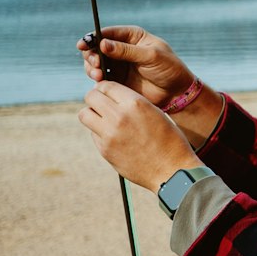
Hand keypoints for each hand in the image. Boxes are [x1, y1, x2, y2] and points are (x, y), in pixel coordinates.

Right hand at [76, 25, 192, 105]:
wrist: (176, 93)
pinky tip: (100, 82)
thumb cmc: (169, 69)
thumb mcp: (150, 56)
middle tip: (94, 63)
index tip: (84, 44)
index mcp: (132, 36)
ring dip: (91, 67)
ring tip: (98, 74)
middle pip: (97, 47)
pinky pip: (101, 77)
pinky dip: (97, 78)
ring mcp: (118, 65)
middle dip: (91, 54)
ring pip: (96, 62)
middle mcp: (122, 48)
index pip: (108, 33)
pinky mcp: (117, 80)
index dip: (93, 37)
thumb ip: (126, 51)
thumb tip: (103, 44)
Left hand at [78, 81, 197, 191]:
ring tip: (102, 119)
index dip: (105, 88)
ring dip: (91, 114)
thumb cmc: (168, 140)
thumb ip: (132, 102)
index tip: (107, 93)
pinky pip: (93, 134)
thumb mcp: (154, 112)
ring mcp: (110, 134)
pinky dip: (99, 133)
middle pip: (91, 96)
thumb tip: (110, 98)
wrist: (172, 170)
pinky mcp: (105, 150)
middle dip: (95, 98)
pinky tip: (113, 137)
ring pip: (84, 114)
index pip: (106, 85)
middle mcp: (119, 116)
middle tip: (101, 104)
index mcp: (135, 103)